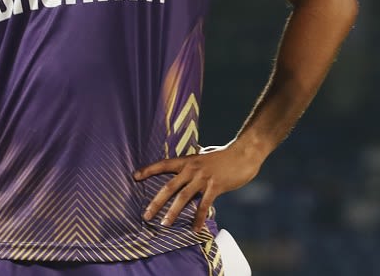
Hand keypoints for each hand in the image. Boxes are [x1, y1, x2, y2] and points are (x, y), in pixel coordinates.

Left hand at [134, 141, 264, 232]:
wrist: (244, 153)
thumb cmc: (226, 154)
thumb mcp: (207, 153)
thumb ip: (198, 156)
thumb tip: (196, 150)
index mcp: (188, 160)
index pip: (164, 164)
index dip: (149, 170)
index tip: (135, 176)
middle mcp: (192, 169)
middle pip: (169, 186)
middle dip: (156, 202)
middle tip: (146, 215)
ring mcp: (203, 178)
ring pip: (183, 197)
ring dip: (173, 212)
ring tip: (165, 224)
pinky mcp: (215, 186)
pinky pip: (204, 205)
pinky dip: (198, 217)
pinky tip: (195, 228)